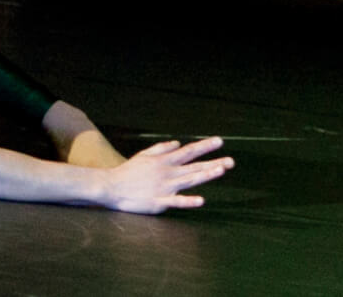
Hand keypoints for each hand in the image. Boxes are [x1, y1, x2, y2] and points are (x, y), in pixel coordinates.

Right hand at [102, 137, 233, 212]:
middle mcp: (167, 172)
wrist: (111, 186)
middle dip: (213, 163)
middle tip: (231, 161)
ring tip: (220, 171)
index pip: (188, 152)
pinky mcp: (159, 201)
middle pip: (194, 166)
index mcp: (164, 161)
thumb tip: (177, 143)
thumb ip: (161, 149)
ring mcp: (164, 187)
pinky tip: (201, 200)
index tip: (219, 141)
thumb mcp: (143, 155)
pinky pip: (177, 201)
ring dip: (205, 175)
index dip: (204, 146)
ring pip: (189, 180)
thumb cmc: (128, 171)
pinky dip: (189, 201)